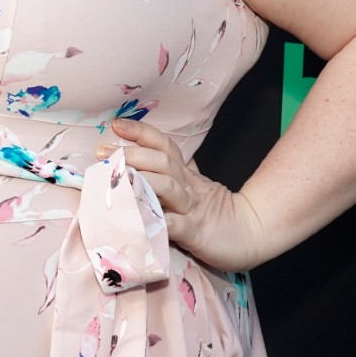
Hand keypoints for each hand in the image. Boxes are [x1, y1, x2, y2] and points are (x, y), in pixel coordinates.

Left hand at [96, 118, 267, 272]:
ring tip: (116, 179)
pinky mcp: (196, 232)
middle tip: (103, 152)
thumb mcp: (194, 186)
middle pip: (161, 161)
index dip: (140, 132)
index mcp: (186, 174)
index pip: (163, 145)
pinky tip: (137, 221)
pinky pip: (174, 225)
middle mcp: (187, 186)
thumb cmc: (217, 211)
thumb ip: (173, 173)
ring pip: (167, 186)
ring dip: (140, 181)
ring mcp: (192, 208)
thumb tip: (146, 157)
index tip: (116, 124)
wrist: (252, 232)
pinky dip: (156, 222)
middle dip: (131, 154)